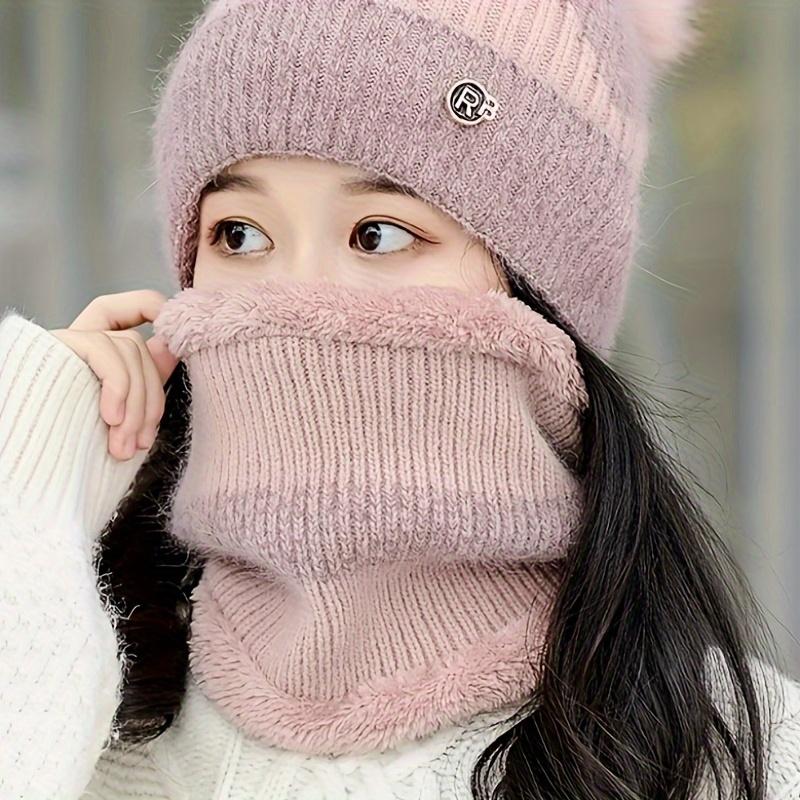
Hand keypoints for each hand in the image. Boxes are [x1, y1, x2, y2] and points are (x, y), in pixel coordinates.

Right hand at [50, 290, 179, 460]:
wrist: (22, 460)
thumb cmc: (69, 445)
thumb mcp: (119, 417)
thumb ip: (145, 381)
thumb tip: (173, 349)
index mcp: (103, 351)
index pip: (138, 307)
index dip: (161, 311)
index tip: (177, 341)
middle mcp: (85, 338)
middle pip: (139, 345)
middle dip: (151, 400)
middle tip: (141, 442)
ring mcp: (71, 339)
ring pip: (130, 349)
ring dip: (135, 406)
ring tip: (122, 447)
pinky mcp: (59, 343)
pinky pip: (106, 350)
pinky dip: (118, 388)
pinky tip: (110, 420)